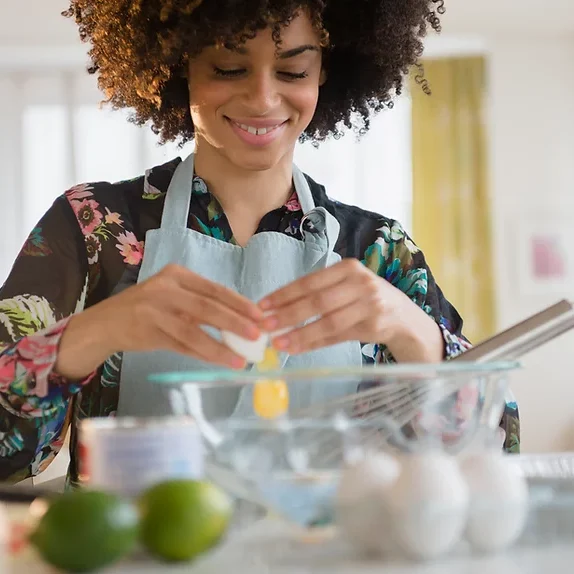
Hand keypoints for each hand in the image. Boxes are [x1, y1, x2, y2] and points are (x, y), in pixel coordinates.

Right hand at [56, 264, 262, 378]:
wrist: (105, 323)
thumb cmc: (147, 309)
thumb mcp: (173, 297)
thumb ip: (200, 305)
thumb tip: (241, 322)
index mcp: (177, 274)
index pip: (215, 289)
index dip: (240, 303)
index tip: (261, 316)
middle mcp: (166, 288)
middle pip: (208, 307)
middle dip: (236, 323)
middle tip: (257, 336)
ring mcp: (155, 309)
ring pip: (195, 329)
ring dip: (221, 346)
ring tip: (242, 358)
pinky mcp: (148, 331)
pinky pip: (182, 345)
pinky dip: (204, 354)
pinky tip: (220, 362)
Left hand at [259, 259, 443, 362]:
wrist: (404, 317)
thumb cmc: (365, 300)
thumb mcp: (345, 289)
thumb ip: (316, 297)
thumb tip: (276, 313)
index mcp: (347, 268)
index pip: (310, 281)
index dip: (284, 294)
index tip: (262, 305)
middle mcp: (360, 283)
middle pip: (317, 301)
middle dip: (287, 314)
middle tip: (265, 326)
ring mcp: (370, 304)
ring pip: (328, 321)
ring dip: (300, 334)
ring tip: (278, 343)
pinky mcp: (374, 325)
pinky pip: (338, 336)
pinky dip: (315, 343)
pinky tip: (297, 348)